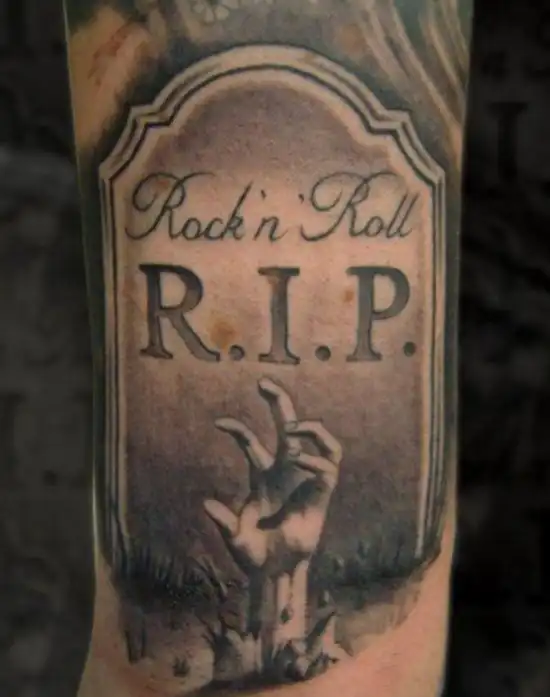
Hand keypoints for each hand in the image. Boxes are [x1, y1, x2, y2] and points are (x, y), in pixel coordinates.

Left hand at [204, 377, 341, 577]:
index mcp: (261, 476)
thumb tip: (207, 504)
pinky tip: (299, 460)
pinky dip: (315, 458)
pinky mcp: (322, 493)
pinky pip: (328, 466)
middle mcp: (284, 471)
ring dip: (309, 427)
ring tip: (293, 428)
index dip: (236, 429)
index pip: (250, 441)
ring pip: (317, 440)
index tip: (218, 422)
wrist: (276, 574)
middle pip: (286, 426)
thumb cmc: (254, 554)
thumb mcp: (235, 538)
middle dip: (278, 402)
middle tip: (263, 382)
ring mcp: (305, 479)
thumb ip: (224, 522)